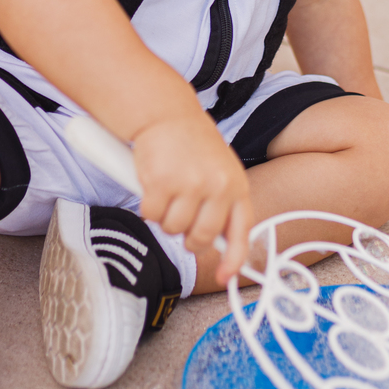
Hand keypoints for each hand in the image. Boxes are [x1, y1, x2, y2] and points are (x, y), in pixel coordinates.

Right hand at [133, 113, 252, 283]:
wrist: (165, 111)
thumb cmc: (190, 142)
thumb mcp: (218, 170)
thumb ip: (221, 203)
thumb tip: (219, 243)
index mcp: (236, 185)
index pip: (241, 232)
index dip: (234, 260)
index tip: (225, 276)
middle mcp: (218, 186)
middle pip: (201, 238)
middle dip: (186, 237)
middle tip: (178, 217)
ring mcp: (191, 185)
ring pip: (172, 229)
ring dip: (163, 216)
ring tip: (166, 190)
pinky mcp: (162, 182)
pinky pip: (151, 215)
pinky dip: (147, 205)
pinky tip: (152, 183)